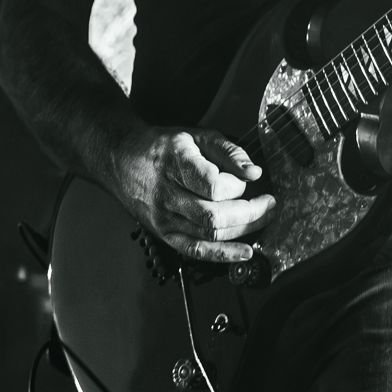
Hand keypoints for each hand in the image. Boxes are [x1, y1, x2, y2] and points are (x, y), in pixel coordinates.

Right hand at [112, 126, 275, 262]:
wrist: (122, 160)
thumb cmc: (162, 148)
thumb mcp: (197, 136)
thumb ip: (229, 152)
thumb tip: (254, 172)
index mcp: (175, 163)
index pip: (212, 185)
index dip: (236, 186)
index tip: (246, 178)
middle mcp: (166, 194)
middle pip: (213, 216)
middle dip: (250, 213)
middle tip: (269, 204)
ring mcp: (163, 217)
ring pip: (208, 235)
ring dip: (243, 230)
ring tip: (263, 218)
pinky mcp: (164, 233)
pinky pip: (195, 250)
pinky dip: (223, 255)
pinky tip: (244, 252)